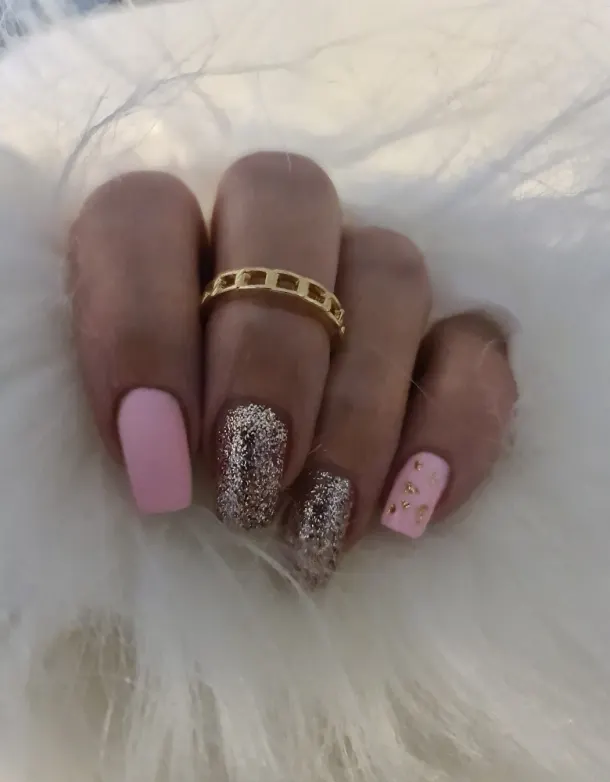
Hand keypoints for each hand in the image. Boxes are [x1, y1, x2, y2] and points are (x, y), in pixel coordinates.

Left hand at [69, 152, 516, 586]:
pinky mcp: (447, 339)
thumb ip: (119, 434)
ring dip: (359, 408)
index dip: (143, 324)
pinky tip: (412, 508)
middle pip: (287, 199)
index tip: (156, 461)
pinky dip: (457, 425)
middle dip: (270, 353)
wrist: (235, 531)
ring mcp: (364, 281)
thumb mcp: (106, 469)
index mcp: (157, 250)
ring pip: (392, 268)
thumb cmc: (157, 496)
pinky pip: (480, 345)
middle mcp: (263, 242)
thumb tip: (155, 455)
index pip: (142, 213)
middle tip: (249, 483)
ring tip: (323, 521)